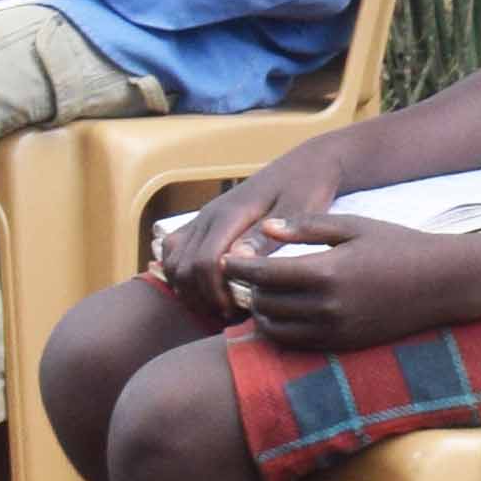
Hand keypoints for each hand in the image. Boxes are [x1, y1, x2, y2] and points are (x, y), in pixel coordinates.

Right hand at [152, 147, 347, 304]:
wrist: (305, 165)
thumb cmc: (308, 189)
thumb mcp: (299, 211)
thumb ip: (268, 237)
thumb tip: (236, 260)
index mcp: (231, 213)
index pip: (205, 261)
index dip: (213, 292)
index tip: (233, 310)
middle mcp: (210, 214)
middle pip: (182, 265)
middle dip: (198, 295)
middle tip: (224, 314)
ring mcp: (204, 217)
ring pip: (172, 258)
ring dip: (186, 287)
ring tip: (215, 305)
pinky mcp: (204, 220)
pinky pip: (174, 249)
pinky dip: (180, 273)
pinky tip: (206, 288)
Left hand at [207, 218, 468, 353]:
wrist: (444, 282)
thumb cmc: (399, 245)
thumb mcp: (354, 226)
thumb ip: (307, 227)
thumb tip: (265, 228)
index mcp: (326, 272)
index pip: (264, 274)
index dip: (240, 268)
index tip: (228, 259)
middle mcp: (326, 307)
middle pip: (264, 303)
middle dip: (249, 290)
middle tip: (244, 276)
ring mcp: (334, 330)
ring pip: (275, 328)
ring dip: (262, 312)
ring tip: (263, 294)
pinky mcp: (342, 344)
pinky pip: (296, 342)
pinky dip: (281, 329)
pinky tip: (285, 312)